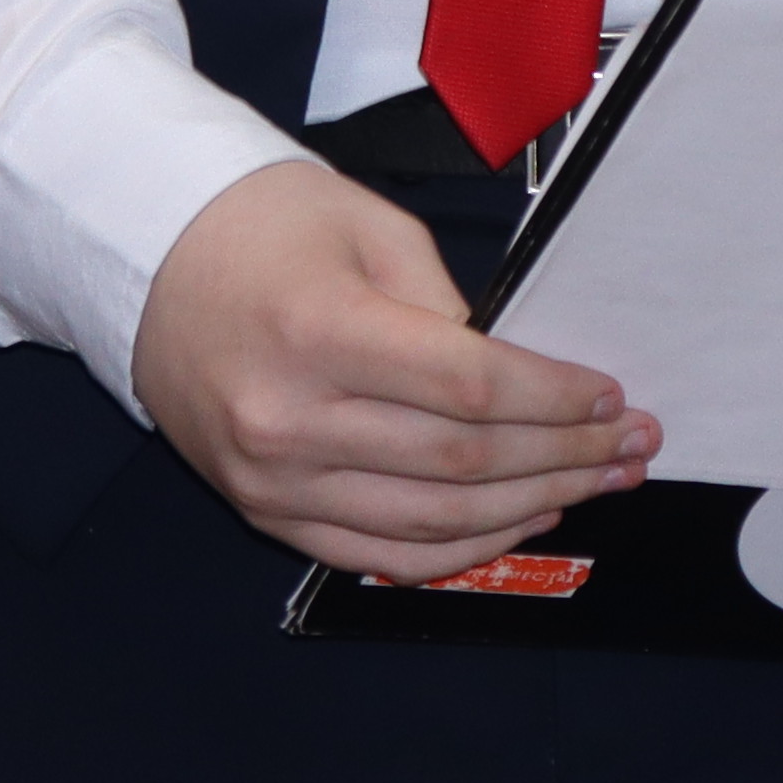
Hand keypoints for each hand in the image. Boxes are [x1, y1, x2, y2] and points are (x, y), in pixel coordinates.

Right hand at [130, 159, 651, 580]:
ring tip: (597, 484)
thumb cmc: (264, 227)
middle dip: (566, 456)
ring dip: (530, 506)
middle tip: (632, 444)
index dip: (553, 400)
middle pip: (460, 462)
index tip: (610, 394)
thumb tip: (524, 379)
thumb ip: (447, 307)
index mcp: (318, 333)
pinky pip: (379, 555)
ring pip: (431, 521)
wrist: (150, 261)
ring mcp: (272, 479)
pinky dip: (461, 548)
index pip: (467, 389)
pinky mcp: (265, 512)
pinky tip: (520, 518)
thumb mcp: (369, 228)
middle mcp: (289, 419)